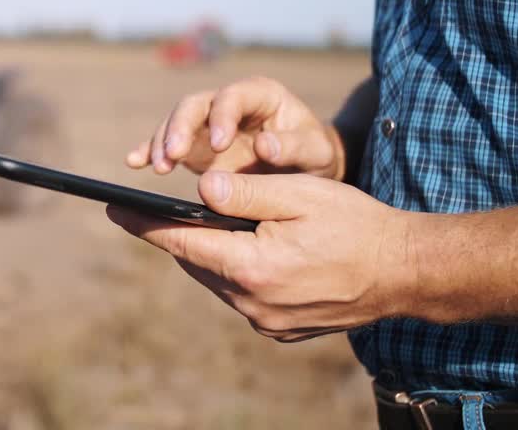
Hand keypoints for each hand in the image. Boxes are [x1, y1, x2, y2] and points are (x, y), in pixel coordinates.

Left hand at [106, 171, 416, 341]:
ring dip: (208, 252)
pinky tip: (244, 249)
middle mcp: (251, 302)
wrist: (405, 272)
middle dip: (177, 234)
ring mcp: (266, 321)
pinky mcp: (280, 329)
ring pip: (216, 279)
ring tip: (201, 225)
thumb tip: (198, 188)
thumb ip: (244, 190)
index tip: (111, 208)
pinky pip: (240, 295)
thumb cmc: (355, 224)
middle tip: (152, 211)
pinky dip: (234, 271)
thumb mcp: (299, 194)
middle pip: (196, 260)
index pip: (180, 240)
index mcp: (251, 267)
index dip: (143, 223)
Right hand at [126, 76, 344, 179]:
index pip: (233, 97)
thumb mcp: (316, 151)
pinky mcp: (195, 145)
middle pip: (195, 104)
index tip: (219, 144)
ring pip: (176, 122)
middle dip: (181, 127)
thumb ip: (294, 146)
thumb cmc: (314, 155)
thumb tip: (265, 145)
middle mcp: (228, 103)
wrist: (305, 168)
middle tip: (174, 154)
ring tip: (159, 167)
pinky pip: (168, 143)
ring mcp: (207, 123)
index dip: (222, 116)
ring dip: (163, 141)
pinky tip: (134, 161)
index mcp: (259, 94)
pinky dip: (150, 150)